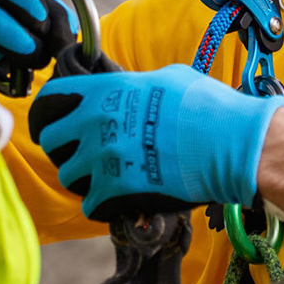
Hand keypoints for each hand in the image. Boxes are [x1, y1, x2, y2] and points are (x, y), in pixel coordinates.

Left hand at [27, 65, 283, 222]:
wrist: (231, 143)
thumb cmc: (208, 105)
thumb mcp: (168, 78)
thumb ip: (137, 85)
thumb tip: (133, 90)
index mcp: (106, 90)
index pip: (52, 97)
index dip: (52, 110)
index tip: (60, 120)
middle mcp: (96, 121)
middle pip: (51, 140)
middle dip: (65, 147)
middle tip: (85, 154)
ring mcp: (104, 157)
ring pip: (68, 175)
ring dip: (84, 178)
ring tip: (106, 179)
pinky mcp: (116, 189)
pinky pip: (90, 205)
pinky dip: (101, 206)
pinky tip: (118, 200)